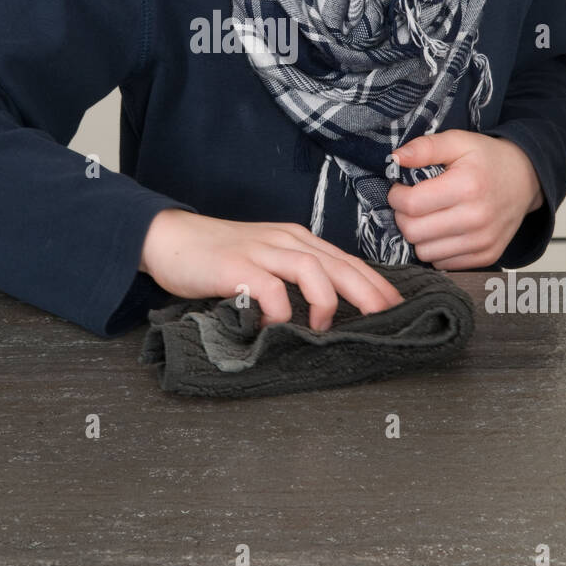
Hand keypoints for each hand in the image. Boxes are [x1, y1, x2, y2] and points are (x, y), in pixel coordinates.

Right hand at [139, 210, 404, 331]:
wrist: (168, 237)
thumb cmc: (218, 255)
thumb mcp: (264, 259)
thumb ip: (292, 276)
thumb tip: (327, 308)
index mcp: (296, 240)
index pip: (346, 260)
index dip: (374, 283)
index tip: (397, 307)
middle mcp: (285, 240)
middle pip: (338, 264)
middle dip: (368, 291)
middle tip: (388, 319)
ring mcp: (261, 250)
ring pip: (311, 269)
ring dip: (326, 300)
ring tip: (324, 326)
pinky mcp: (236, 266)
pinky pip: (268, 288)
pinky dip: (277, 311)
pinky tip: (274, 328)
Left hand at [387, 130, 544, 269]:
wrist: (527, 179)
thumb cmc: (488, 159)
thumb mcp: (458, 141)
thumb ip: (425, 147)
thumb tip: (394, 159)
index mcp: (466, 187)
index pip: (411, 205)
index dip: (396, 196)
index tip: (400, 189)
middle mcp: (476, 218)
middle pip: (413, 232)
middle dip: (403, 217)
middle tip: (411, 203)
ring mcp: (483, 241)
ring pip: (424, 253)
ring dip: (418, 235)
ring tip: (428, 216)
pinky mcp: (486, 256)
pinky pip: (442, 263)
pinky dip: (436, 248)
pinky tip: (443, 229)